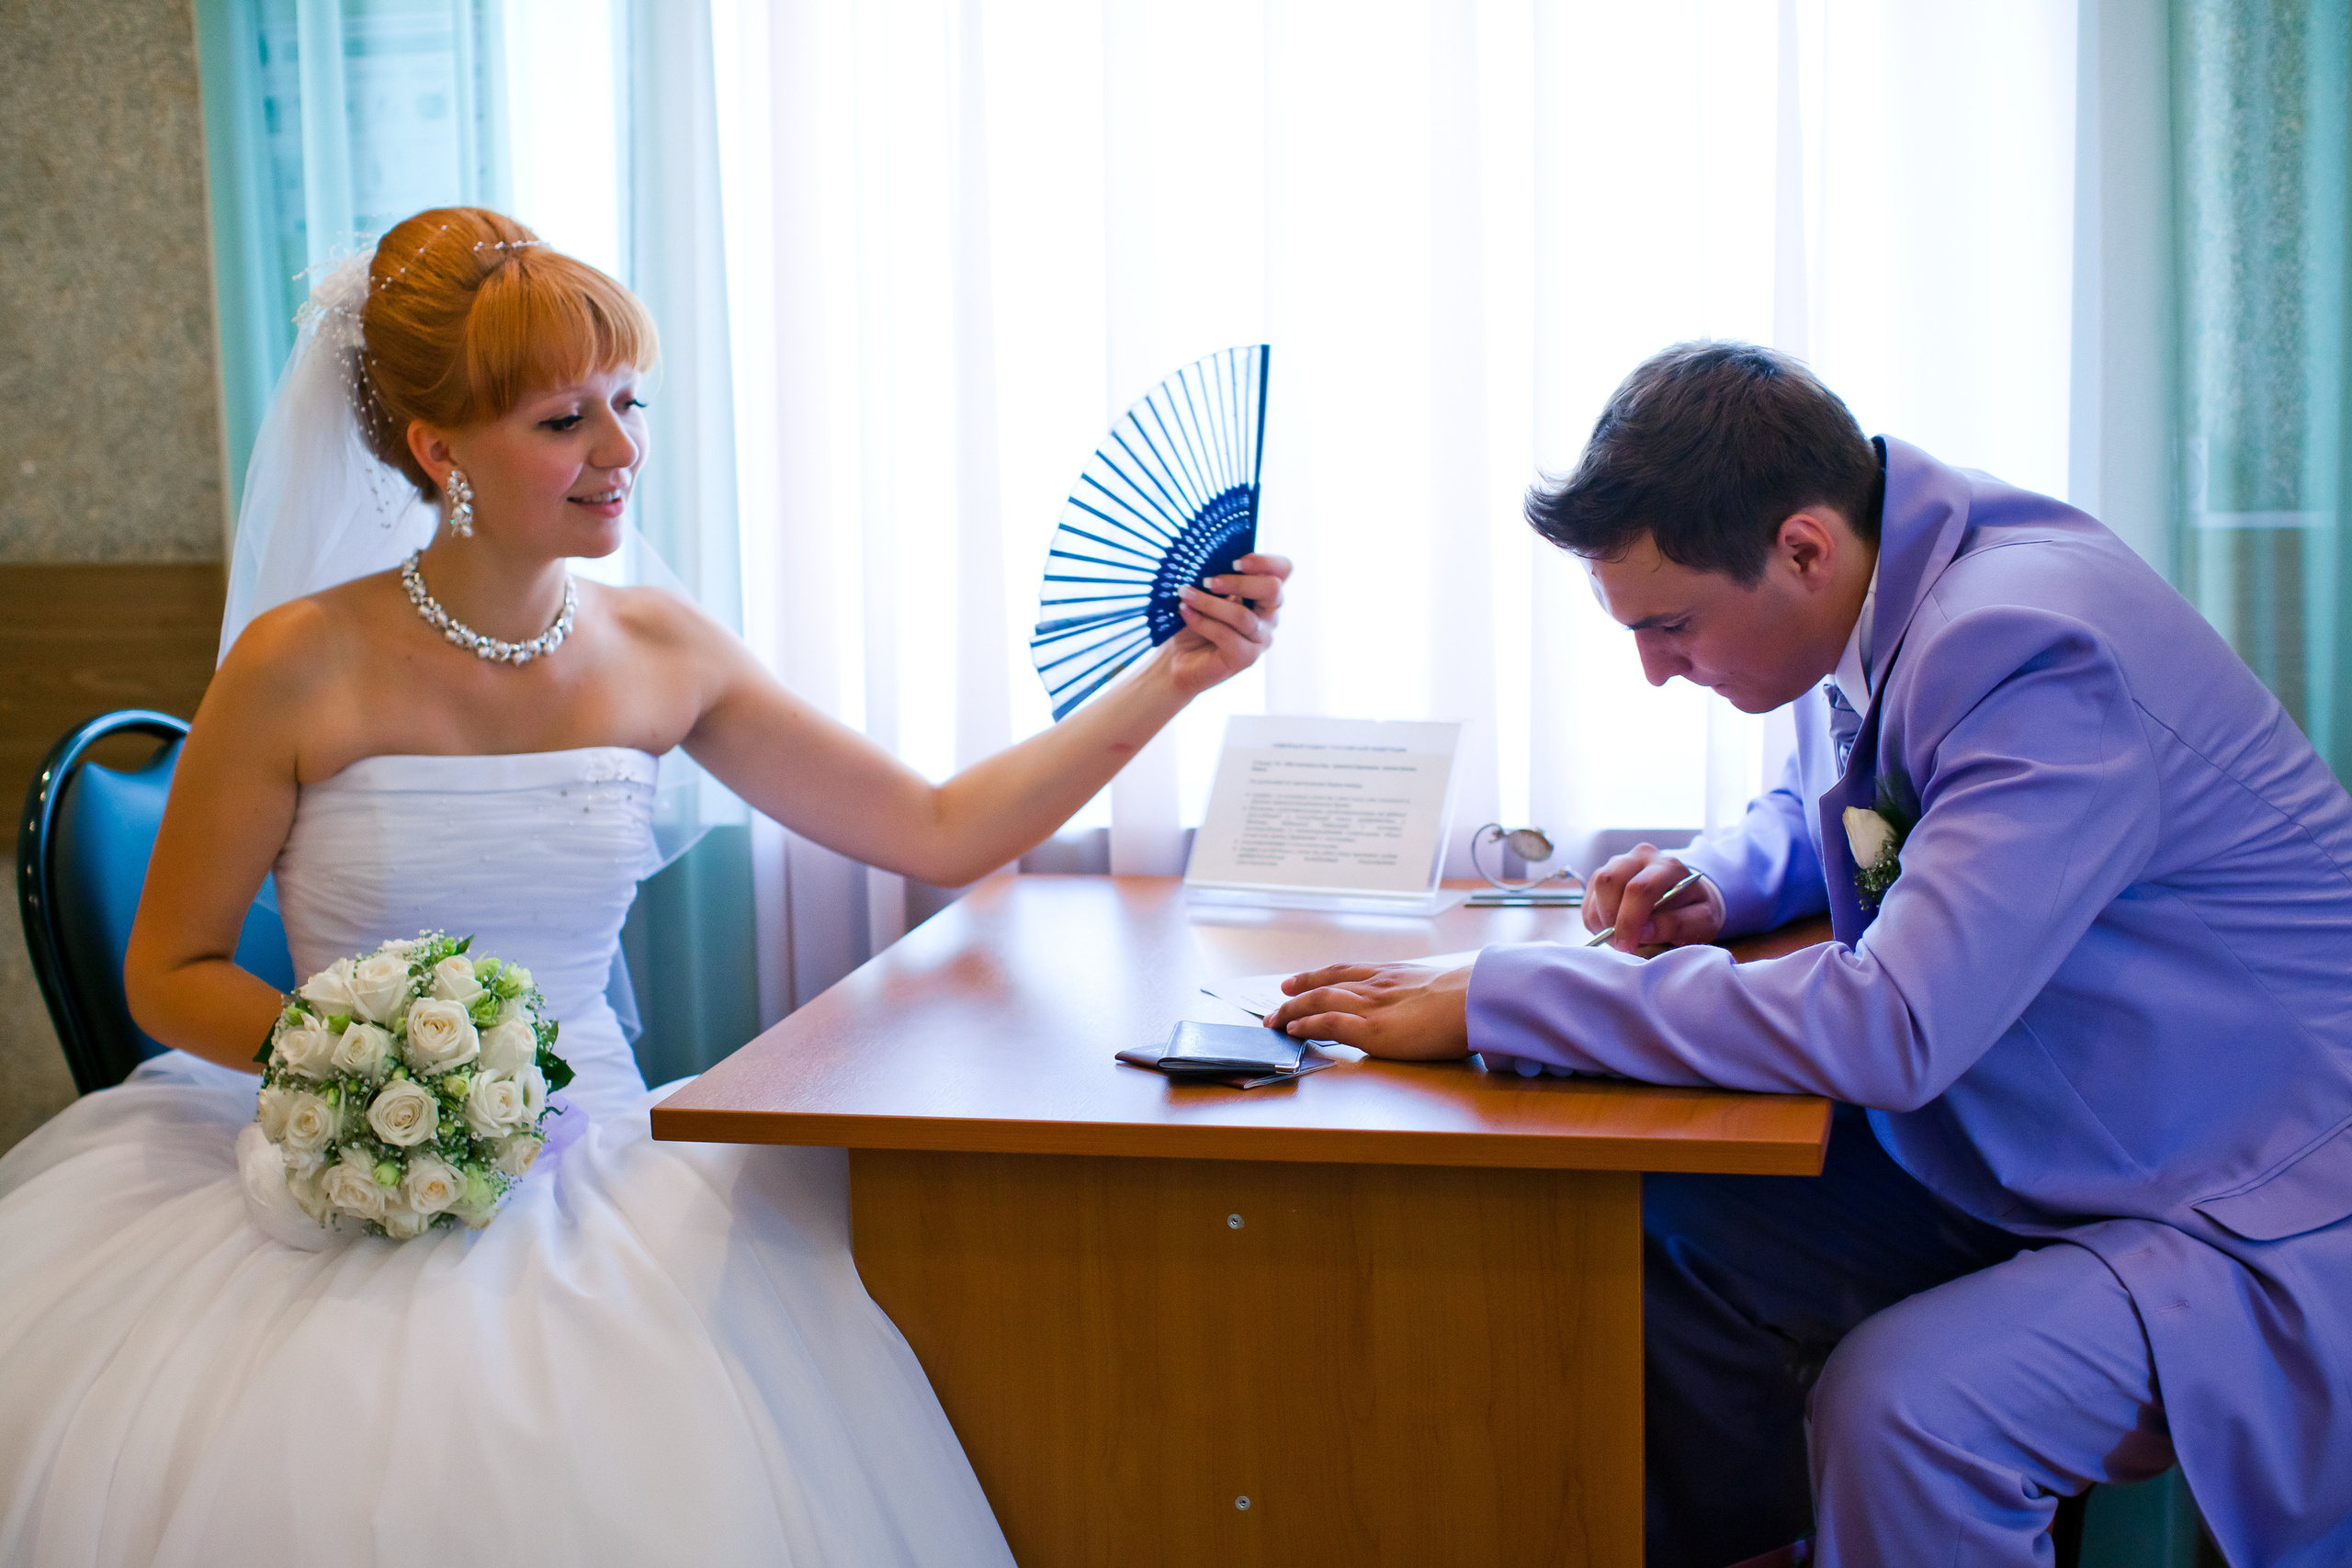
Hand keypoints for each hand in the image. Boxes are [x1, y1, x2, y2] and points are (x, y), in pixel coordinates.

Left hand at [1165, 553, 1291, 696]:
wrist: (1178, 659)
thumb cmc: (1194, 620)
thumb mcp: (1205, 592)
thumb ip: (1216, 577)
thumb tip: (1208, 558)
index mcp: (1263, 594)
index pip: (1283, 570)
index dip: (1264, 562)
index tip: (1234, 561)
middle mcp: (1268, 616)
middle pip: (1272, 589)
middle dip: (1238, 582)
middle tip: (1207, 581)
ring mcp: (1260, 639)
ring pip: (1243, 616)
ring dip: (1209, 603)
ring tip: (1184, 594)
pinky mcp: (1246, 658)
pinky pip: (1226, 635)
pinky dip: (1201, 621)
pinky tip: (1184, 611)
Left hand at [1261, 961, 1472, 1060]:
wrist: (1477, 1000)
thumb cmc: (1471, 997)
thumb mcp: (1443, 986)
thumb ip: (1429, 993)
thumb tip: (1438, 1003)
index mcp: (1394, 974)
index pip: (1348, 971)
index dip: (1322, 975)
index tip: (1303, 978)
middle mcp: (1376, 985)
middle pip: (1327, 983)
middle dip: (1300, 991)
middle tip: (1280, 996)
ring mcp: (1371, 1006)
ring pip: (1320, 1000)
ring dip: (1293, 1008)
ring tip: (1274, 1019)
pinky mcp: (1371, 1030)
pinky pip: (1329, 1024)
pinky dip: (1307, 1025)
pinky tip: (1292, 1030)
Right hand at [1583, 845, 1720, 952]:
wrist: (1686, 899)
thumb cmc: (1694, 911)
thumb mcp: (1701, 922)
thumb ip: (1676, 925)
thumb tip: (1643, 931)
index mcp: (1668, 866)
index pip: (1640, 889)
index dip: (1629, 920)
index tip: (1628, 946)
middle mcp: (1641, 857)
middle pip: (1609, 880)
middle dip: (1610, 918)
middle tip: (1623, 943)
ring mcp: (1619, 862)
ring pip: (1595, 887)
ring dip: (1602, 919)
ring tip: (1622, 937)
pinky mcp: (1603, 875)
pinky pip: (1588, 899)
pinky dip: (1595, 920)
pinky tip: (1614, 929)